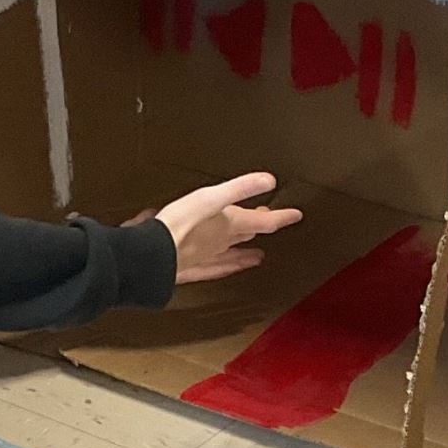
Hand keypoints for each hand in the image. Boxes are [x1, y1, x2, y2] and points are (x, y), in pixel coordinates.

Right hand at [153, 172, 303, 283]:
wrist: (151, 256)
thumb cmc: (179, 227)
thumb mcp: (211, 198)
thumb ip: (240, 188)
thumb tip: (269, 180)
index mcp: (229, 226)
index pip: (264, 221)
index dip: (282, 217)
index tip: (296, 215)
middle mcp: (221, 242)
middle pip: (247, 234)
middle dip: (260, 227)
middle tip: (271, 222)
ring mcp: (205, 256)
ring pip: (231, 252)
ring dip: (245, 251)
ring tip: (256, 255)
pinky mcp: (188, 265)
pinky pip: (211, 267)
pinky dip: (220, 265)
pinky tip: (219, 264)